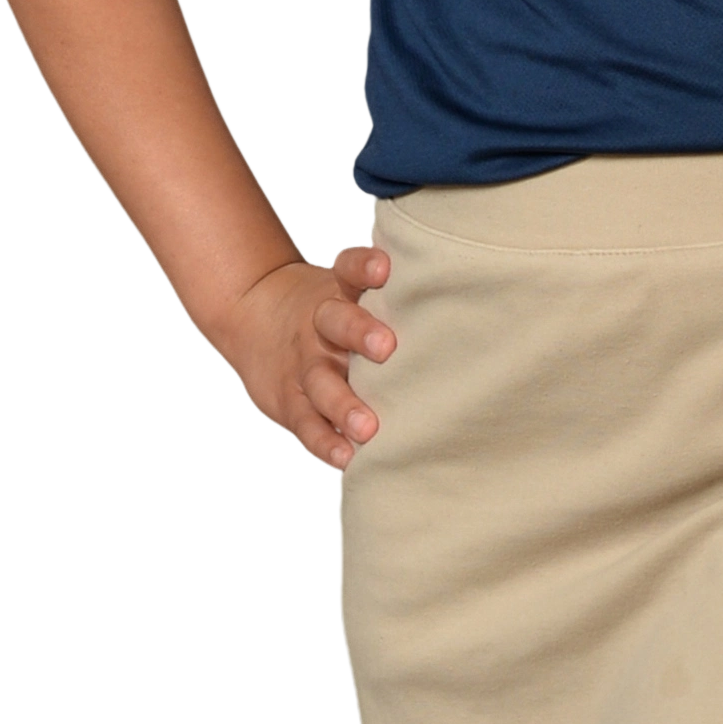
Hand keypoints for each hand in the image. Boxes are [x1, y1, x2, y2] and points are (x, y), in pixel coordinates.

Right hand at [221, 243, 394, 473]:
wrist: (254, 316)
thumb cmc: (333, 310)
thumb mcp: (349, 289)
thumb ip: (394, 295)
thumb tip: (468, 300)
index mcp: (339, 292)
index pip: (350, 270)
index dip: (365, 266)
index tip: (385, 268)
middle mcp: (320, 324)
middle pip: (336, 322)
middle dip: (360, 333)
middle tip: (387, 347)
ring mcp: (304, 364)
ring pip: (321, 381)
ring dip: (344, 404)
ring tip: (367, 427)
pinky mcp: (290, 401)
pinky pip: (307, 422)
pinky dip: (325, 441)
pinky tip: (346, 457)